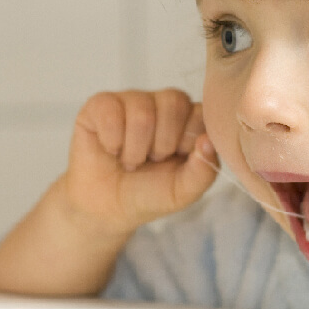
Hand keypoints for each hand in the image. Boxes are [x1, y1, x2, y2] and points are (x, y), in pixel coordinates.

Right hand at [61, 89, 218, 236]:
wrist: (105, 207)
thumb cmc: (148, 194)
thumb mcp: (181, 192)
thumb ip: (203, 171)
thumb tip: (207, 141)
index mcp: (188, 119)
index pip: (201, 110)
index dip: (189, 139)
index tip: (177, 159)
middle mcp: (162, 103)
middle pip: (174, 102)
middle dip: (162, 144)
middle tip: (151, 160)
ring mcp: (131, 100)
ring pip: (143, 112)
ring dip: (135, 149)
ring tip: (130, 161)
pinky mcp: (100, 104)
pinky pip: (110, 112)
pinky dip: (112, 142)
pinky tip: (111, 150)